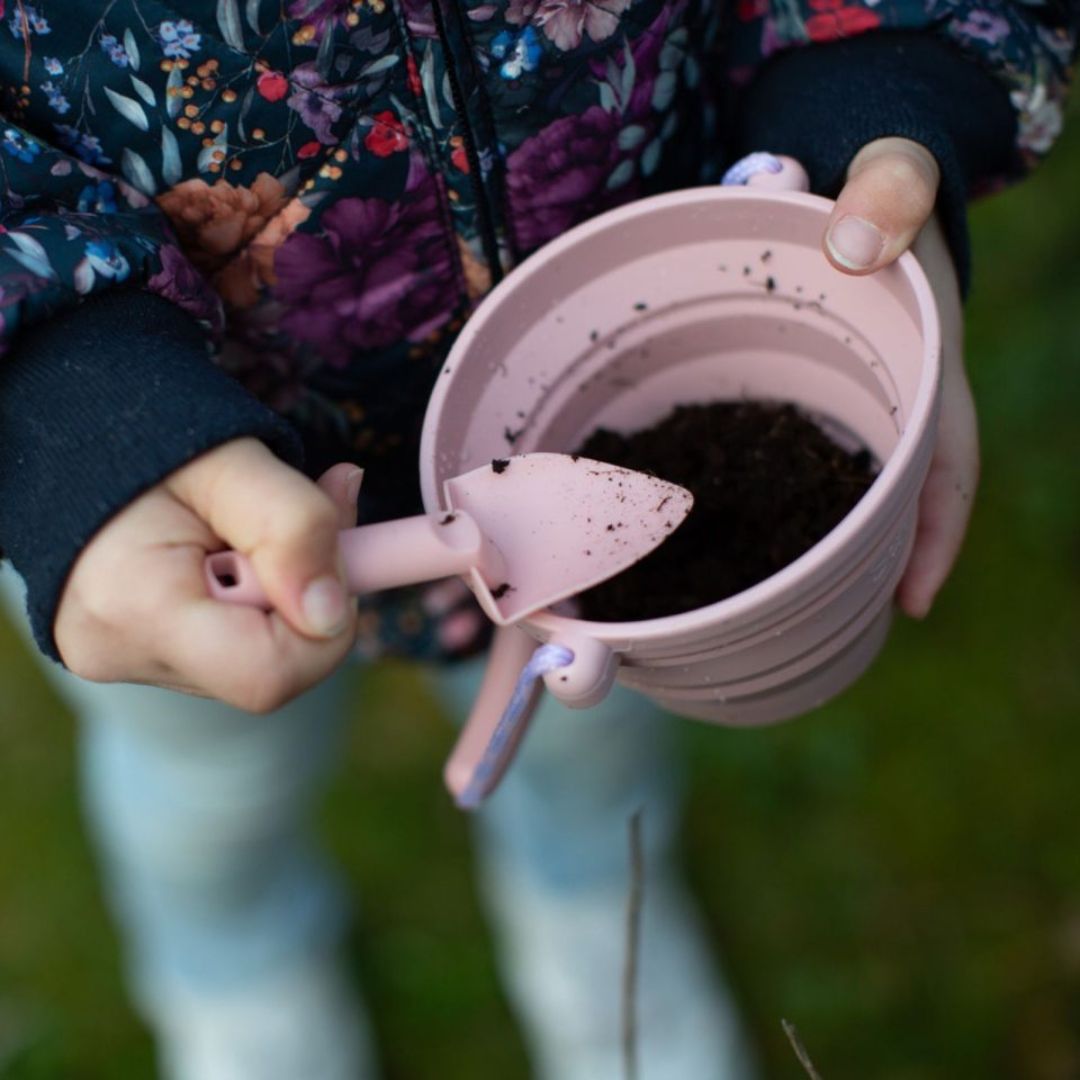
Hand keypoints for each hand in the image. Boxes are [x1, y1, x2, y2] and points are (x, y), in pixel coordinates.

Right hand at [55, 438, 361, 711]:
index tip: (331, 554)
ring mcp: (126, 663)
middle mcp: (122, 653)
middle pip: (269, 669)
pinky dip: (250, 605)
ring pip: (254, 659)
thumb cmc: (151, 445)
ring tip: (240, 531)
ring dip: (278, 597)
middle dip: (302, 597)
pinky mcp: (137, 659)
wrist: (74, 445)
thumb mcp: (233, 462)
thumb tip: (331, 614)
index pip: (269, 674)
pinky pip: (228, 650)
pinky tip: (223, 556)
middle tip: (288, 523)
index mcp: (135, 606)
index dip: (325, 624)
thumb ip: (295, 526)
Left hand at [824, 137, 978, 617]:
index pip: (949, 466)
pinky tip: (739, 524)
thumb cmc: (890, 179)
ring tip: (776, 599)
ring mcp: (854, 394)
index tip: (913, 602)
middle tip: (826, 627)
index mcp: (932, 361)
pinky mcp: (814, 386)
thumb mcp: (899, 171)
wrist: (864, 170)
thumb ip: (889, 191)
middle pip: (895, 495)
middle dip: (874, 561)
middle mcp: (898, 392)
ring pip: (845, 481)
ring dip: (825, 537)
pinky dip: (781, 490)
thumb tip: (858, 242)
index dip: (937, 536)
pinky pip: (801, 448)